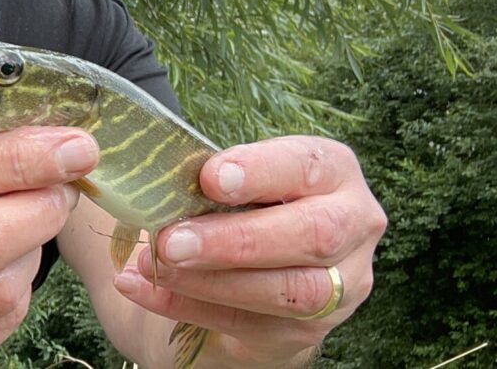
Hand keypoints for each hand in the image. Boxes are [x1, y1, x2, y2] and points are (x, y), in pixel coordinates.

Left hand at [114, 135, 386, 366]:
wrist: (250, 266)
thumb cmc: (239, 202)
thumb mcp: (234, 177)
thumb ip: (215, 178)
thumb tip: (164, 186)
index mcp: (334, 171)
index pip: (308, 165)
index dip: (261, 171)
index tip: (211, 178)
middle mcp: (353, 226)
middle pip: (312, 234)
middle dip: (236, 239)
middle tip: (172, 239)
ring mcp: (340, 285)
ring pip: (290, 291)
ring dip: (212, 281)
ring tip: (157, 264)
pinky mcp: (307, 331)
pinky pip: (250, 325)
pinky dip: (187, 306)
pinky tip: (144, 288)